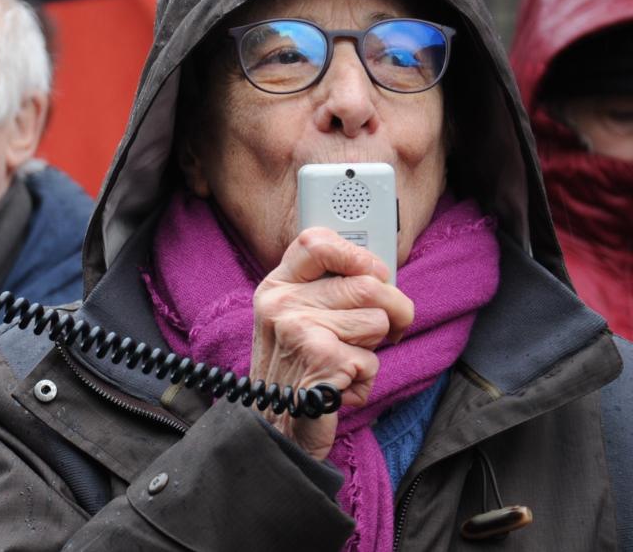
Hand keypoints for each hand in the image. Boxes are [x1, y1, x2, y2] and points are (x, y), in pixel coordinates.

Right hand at [250, 227, 413, 460]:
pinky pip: (373, 358)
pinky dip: (366, 378)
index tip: (374, 272)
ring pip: (377, 319)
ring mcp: (296, 329)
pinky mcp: (319, 358)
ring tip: (346, 361)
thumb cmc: (299, 371)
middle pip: (367, 283)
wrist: (276, 428)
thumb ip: (328, 290)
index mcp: (276, 287)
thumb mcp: (298, 319)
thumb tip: (380, 272)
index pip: (315, 242)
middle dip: (394, 310)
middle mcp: (280, 303)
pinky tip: (340, 386)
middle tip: (385, 331)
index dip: (356, 253)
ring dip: (375, 348)